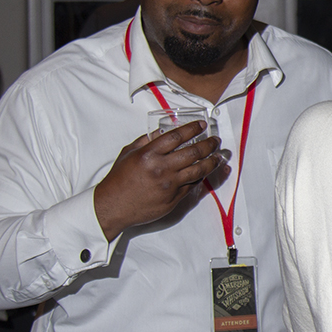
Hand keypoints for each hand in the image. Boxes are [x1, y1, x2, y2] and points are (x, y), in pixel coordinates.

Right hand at [94, 120, 228, 240]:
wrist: (112, 206)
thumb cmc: (118, 180)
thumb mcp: (128, 153)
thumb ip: (145, 141)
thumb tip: (160, 132)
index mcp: (149, 154)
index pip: (177, 136)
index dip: (192, 129)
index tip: (202, 125)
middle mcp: (161, 168)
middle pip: (193, 152)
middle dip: (209, 144)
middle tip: (215, 140)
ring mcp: (169, 185)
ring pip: (198, 170)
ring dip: (212, 161)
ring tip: (219, 156)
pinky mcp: (173, 198)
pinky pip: (192, 185)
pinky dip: (202, 177)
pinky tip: (207, 171)